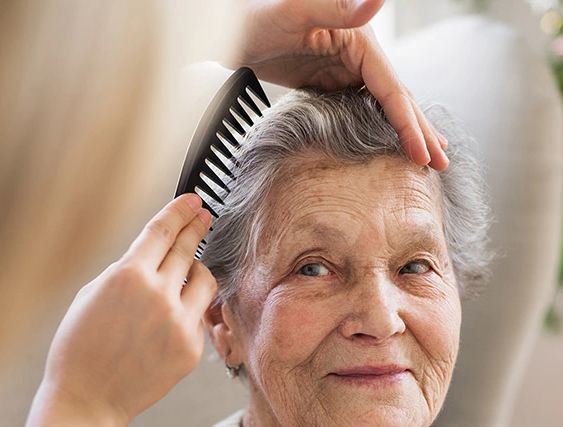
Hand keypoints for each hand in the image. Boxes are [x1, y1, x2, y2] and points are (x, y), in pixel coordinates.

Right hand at [42, 194, 215, 426]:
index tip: (192, 201)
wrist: (88, 399)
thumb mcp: (92, 295)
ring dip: (198, 271)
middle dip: (197, 228)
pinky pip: (198, 316)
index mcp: (128, 276)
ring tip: (189, 271)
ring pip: (205, 281)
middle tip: (204, 216)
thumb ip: (126, 271)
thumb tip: (153, 256)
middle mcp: (159, 296)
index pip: (162, 231)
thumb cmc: (81, 349)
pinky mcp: (191, 348)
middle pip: (187, 249)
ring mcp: (179, 324)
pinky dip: (188, 311)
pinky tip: (169, 319)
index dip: (180, 212)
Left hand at [232, 0, 448, 169]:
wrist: (232, 27)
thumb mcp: (295, 10)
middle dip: (420, 132)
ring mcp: (347, 68)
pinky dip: (381, 127)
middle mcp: (361, 54)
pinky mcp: (332, 81)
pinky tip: (390, 141)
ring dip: (407, 130)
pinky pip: (364, 109)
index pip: (393, 90)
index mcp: (360, 41)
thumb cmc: (257, 15)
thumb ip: (337, 7)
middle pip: (398, 98)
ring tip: (428, 155)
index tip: (424, 155)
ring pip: (385, 105)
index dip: (409, 125)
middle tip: (443, 163)